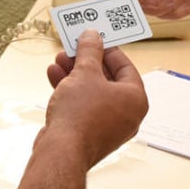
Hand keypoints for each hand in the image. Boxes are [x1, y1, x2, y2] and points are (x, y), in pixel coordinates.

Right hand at [42, 30, 147, 167]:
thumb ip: (89, 51)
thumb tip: (92, 36)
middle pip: (107, 79)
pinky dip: (71, 92)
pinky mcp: (90, 134)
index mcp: (135, 99)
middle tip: (74, 48)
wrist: (62, 153)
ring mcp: (108, 126)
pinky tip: (54, 76)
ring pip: (92, 92)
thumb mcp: (85, 73)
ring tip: (59, 59)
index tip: (95, 40)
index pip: (126, 67)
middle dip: (87, 61)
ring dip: (75, 74)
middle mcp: (127, 114)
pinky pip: (83, 106)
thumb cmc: (80, 114)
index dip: (108, 50)